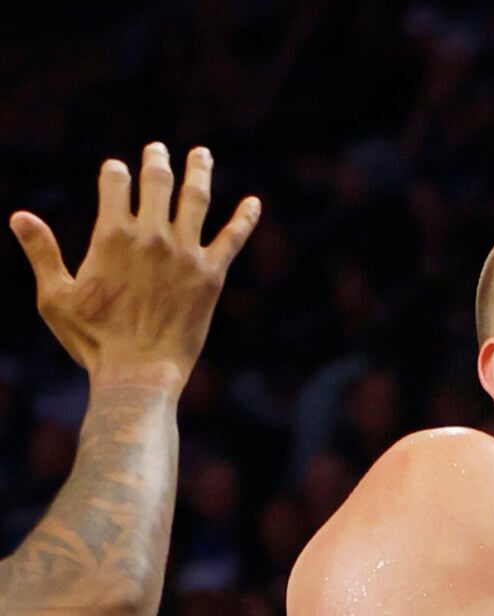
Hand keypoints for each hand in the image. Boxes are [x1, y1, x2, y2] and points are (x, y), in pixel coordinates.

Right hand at [12, 143, 258, 390]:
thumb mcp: (55, 295)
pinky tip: (254, 204)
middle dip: (156, 161)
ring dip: (198, 172)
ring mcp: (185, 254)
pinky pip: (232, 239)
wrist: (139, 372)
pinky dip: (244, 219)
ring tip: (202, 153)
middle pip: (157, 183)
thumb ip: (41, 252)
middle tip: (157, 149)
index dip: (116, 173)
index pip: (115, 184)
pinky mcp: (211, 275)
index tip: (117, 169)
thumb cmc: (92, 339)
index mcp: (111, 235)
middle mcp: (151, 236)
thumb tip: (18, 215)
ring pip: (195, 200)